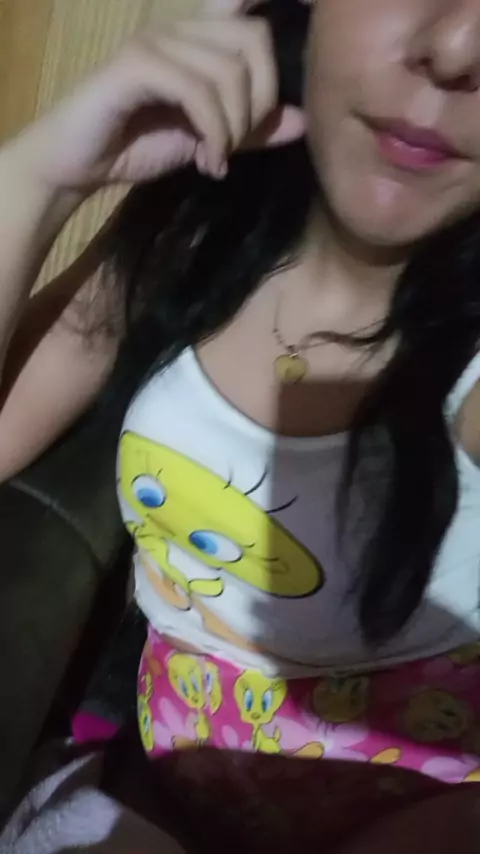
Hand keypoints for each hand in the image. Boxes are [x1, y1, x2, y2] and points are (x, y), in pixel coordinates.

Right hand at [10, 0, 304, 193]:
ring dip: (233, 129)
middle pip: (253, 41)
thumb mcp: (209, 140)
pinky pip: (196, 90)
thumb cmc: (137, 146)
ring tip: (216, 160)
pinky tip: (206, 161)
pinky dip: (213, 133)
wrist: (77, 164)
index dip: (275, 49)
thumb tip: (303, 122)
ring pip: (229, 71)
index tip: (270, 101)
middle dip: (258, 104)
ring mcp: (156, 41)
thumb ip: (252, 131)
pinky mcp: (136, 65)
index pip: (254, 23)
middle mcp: (179, 27)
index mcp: (199, 37)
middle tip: (237, 146)